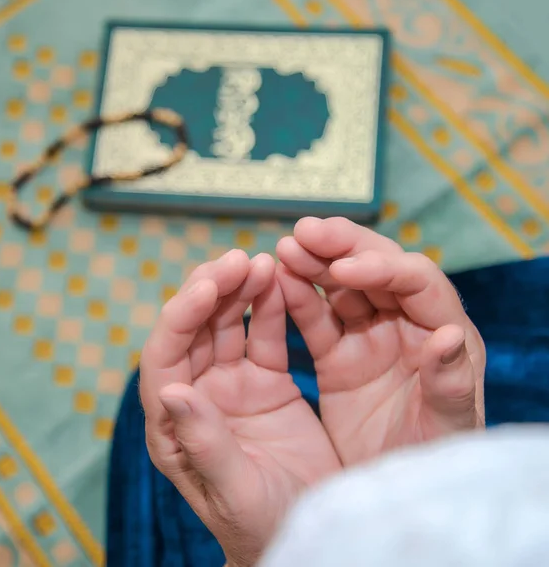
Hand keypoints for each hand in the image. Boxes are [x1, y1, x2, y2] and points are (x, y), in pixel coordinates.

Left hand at [139, 250, 339, 566]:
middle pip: (193, 330)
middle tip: (238, 259)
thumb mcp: (236, 492)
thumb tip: (170, 390)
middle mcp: (197, 396)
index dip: (181, 317)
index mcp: (173, 426)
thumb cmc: (264, 525)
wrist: (310, 526)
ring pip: (227, 323)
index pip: (164, 358)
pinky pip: (265, 335)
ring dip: (240, 289)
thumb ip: (204, 444)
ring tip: (261, 262)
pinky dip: (271, 306)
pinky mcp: (266, 380)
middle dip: (211, 290)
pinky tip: (279, 280)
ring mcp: (231, 384)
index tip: (208, 285)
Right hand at [276, 217, 484, 465]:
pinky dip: (297, 298)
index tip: (342, 269)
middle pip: (378, 270)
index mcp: (444, 336)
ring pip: (342, 287)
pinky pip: (317, 318)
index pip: (417, 282)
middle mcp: (408, 326)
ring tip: (284, 249)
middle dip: (343, 247)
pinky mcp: (339, 356)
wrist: (389, 495)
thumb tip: (450, 336)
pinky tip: (275, 281)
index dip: (381, 269)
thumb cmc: (429, 466)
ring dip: (315, 263)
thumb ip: (449, 386)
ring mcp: (370, 338)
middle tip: (306, 232)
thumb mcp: (444, 433)